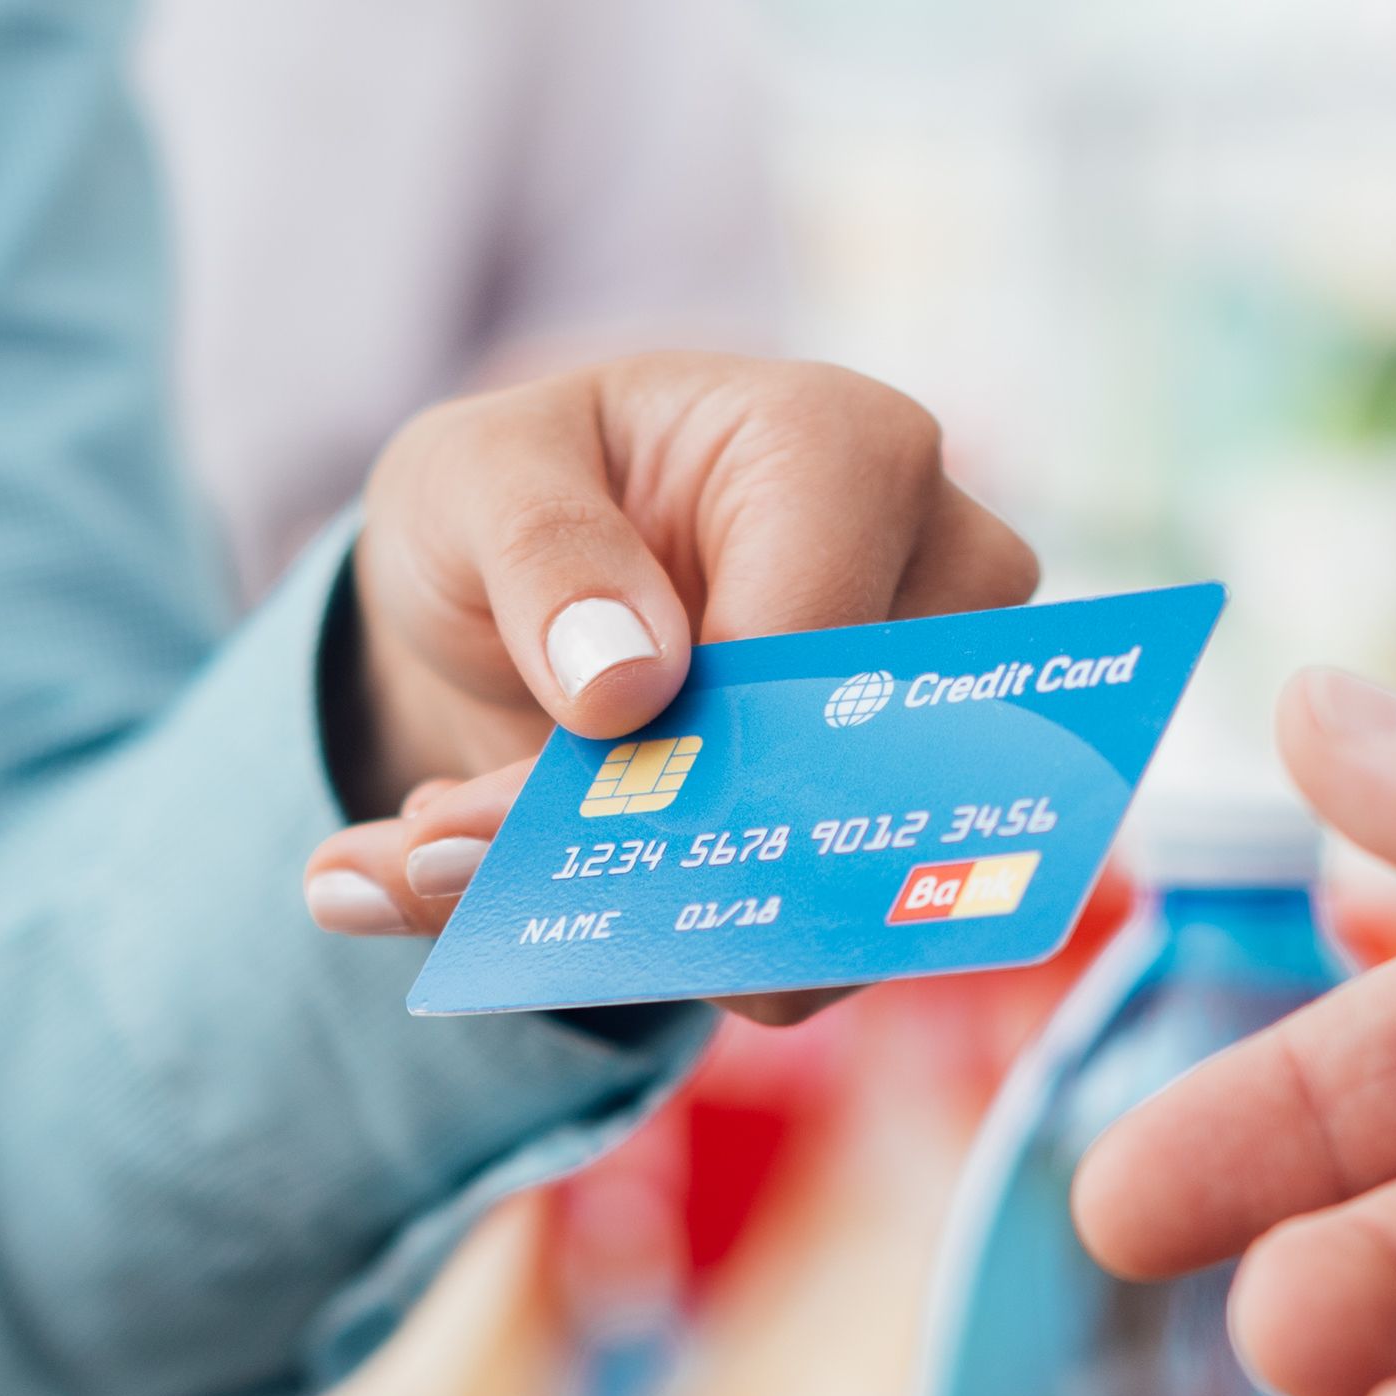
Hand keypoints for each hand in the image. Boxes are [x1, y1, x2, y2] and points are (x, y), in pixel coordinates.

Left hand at [302, 353, 1037, 941]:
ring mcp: (939, 706)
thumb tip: (622, 686)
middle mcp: (938, 575)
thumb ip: (539, 552)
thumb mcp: (471, 477)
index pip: (808, 647)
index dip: (679, 752)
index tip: (518, 810)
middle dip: (657, 852)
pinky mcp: (898, 815)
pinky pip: (816, 931)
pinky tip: (544, 896)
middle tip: (456, 869)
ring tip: (467, 871)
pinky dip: (672, 943)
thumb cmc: (519, 490)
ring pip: (840, 878)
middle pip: (844, 772)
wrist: (519, 580)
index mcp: (847, 452)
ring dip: (655, 915)